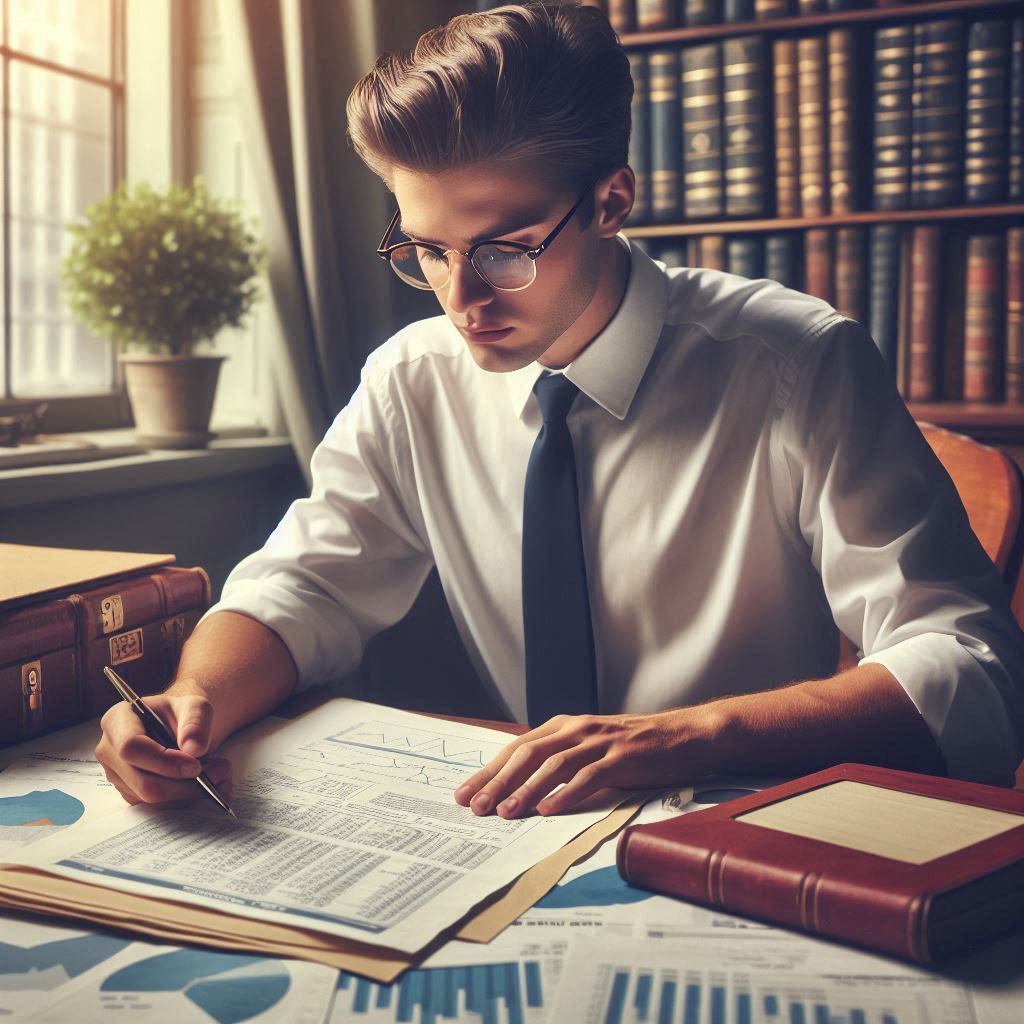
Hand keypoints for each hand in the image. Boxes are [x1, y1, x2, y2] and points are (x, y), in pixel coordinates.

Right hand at [95, 691, 231, 806]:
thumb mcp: (196, 706)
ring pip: (150, 798)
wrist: (181, 727)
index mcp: (118, 720)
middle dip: (183, 784)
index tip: (196, 766)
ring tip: (218, 774)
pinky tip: (203, 784)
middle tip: (219, 772)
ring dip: (188, 792)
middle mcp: (110, 750)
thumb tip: (193, 748)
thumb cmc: (183, 714)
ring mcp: (117, 775)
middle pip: (141, 781)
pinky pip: (155, 807)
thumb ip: (196, 721)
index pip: (131, 747)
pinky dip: (184, 799)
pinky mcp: (130, 793)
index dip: (164, 761)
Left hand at [453, 710, 708, 817]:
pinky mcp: (623, 757)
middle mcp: (577, 729)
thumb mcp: (590, 746)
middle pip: (528, 754)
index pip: (518, 748)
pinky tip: (550, 810)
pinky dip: (566, 794)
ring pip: (553, 764)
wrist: (684, 736)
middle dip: (498, 782)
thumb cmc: (634, 747)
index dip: (489, 771)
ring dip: (526, 790)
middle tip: (476, 807)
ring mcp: (600, 741)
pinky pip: (589, 776)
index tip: (465, 794)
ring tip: (506, 812)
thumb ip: (560, 759)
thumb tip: (520, 787)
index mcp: (565, 726)